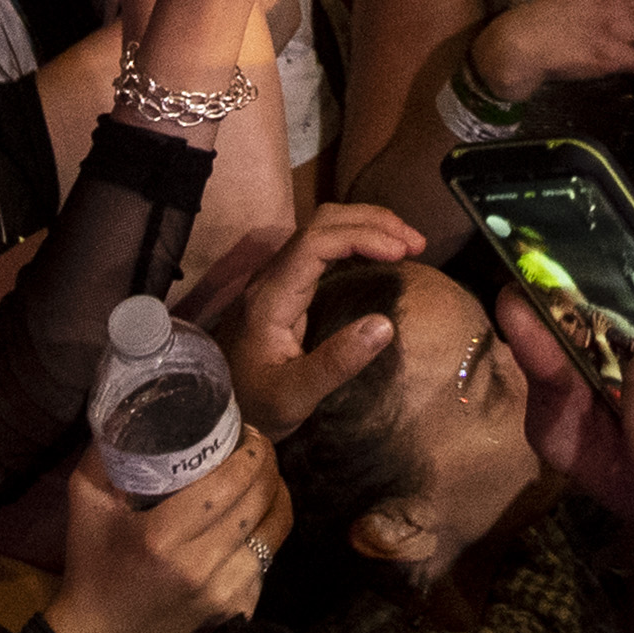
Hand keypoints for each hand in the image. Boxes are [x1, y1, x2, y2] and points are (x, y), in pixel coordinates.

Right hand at [41, 424, 288, 632]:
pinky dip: (267, 534)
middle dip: (268, 465)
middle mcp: (198, 568)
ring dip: (277, 497)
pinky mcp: (237, 612)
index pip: (227, 484)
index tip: (247, 431)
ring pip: (274, 532)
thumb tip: (132, 405)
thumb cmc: (93, 565)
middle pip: (259, 502)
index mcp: (161, 538)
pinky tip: (254, 519)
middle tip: (258, 447)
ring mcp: (223, 595)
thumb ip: (105, 453)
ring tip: (265, 478)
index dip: (249, 451)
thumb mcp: (85, 503)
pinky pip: (269, 561)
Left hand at [221, 201, 432, 439]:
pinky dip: (356, 241)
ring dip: (365, 227)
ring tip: (407, 244)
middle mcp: (271, 278)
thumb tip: (385, 324)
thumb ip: (336, 363)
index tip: (402, 253)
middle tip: (417, 243)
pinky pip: (322, 247)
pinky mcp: (285, 288)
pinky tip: (379, 255)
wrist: (216, 410)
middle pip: (320, 223)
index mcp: (271, 297)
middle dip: (371, 222)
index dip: (362, 237)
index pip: (316, 242)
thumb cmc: (255, 406)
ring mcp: (276, 279)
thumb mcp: (295, 397)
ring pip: (321, 229)